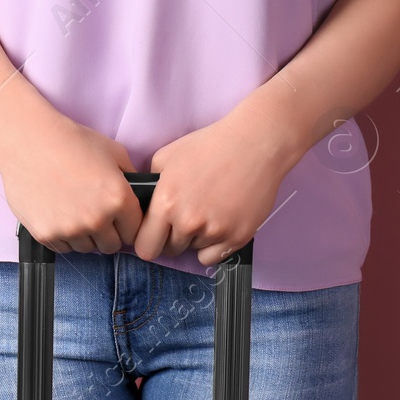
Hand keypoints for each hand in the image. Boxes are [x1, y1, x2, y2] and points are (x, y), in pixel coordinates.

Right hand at [0, 114, 142, 253]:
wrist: (27, 139)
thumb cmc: (70, 140)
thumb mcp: (113, 151)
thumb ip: (131, 178)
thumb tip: (140, 196)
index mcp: (119, 199)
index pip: (135, 232)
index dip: (127, 224)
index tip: (119, 218)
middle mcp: (97, 219)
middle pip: (112, 246)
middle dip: (107, 233)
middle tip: (95, 214)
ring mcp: (70, 229)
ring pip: (87, 248)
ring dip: (85, 236)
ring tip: (74, 210)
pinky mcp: (46, 235)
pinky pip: (63, 247)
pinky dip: (63, 236)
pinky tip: (58, 212)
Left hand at [132, 109, 295, 266]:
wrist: (256, 143)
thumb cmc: (210, 145)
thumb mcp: (166, 157)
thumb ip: (150, 187)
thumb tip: (144, 207)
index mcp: (166, 203)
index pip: (145, 247)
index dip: (148, 241)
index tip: (154, 234)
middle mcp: (189, 221)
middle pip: (170, 251)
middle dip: (172, 238)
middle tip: (184, 217)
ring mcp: (215, 231)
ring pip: (193, 250)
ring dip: (196, 237)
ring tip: (208, 210)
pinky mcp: (238, 236)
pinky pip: (214, 257)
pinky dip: (213, 246)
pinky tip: (218, 224)